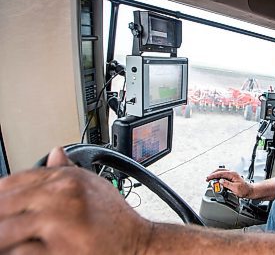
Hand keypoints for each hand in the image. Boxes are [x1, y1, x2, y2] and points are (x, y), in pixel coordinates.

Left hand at [0, 147, 151, 254]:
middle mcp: (63, 195)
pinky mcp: (60, 250)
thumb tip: (54, 152)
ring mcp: (60, 222)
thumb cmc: (116, 219)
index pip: (11, 182)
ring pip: (5, 231)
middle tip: (4, 229)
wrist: (139, 242)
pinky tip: (26, 250)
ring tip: (9, 242)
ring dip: (4, 238)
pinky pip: (20, 253)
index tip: (2, 209)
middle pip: (3, 205)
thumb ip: (68, 170)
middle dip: (0, 219)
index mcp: (67, 178)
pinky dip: (18, 253)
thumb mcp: (95, 185)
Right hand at [206, 169, 253, 198]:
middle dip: (213, 174)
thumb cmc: (244, 190)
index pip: (220, 173)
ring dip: (215, 175)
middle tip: (207, 178)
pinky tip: (216, 180)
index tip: (208, 178)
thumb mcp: (235, 188)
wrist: (249, 191)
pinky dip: (218, 177)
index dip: (213, 175)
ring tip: (210, 179)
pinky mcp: (231, 178)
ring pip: (221, 172)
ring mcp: (231, 175)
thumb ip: (227, 184)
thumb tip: (220, 181)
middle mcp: (232, 173)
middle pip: (220, 171)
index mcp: (232, 174)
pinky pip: (223, 175)